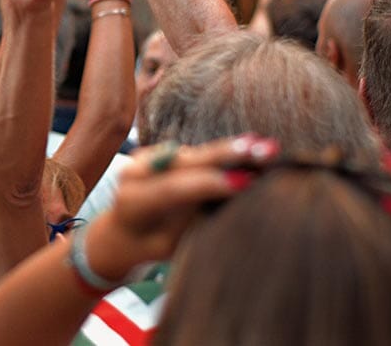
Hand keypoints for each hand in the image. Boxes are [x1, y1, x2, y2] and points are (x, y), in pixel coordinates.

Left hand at [87, 135, 278, 280]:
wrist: (124, 232)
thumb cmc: (152, 244)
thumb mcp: (171, 242)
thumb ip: (194, 220)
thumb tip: (236, 201)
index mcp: (133, 201)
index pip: (174, 188)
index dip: (209, 183)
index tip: (246, 181)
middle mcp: (134, 173)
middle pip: (185, 161)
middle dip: (225, 155)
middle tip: (262, 149)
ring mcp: (144, 159)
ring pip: (193, 154)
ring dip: (231, 151)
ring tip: (265, 147)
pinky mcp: (158, 152)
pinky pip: (194, 153)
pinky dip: (222, 153)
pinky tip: (252, 146)